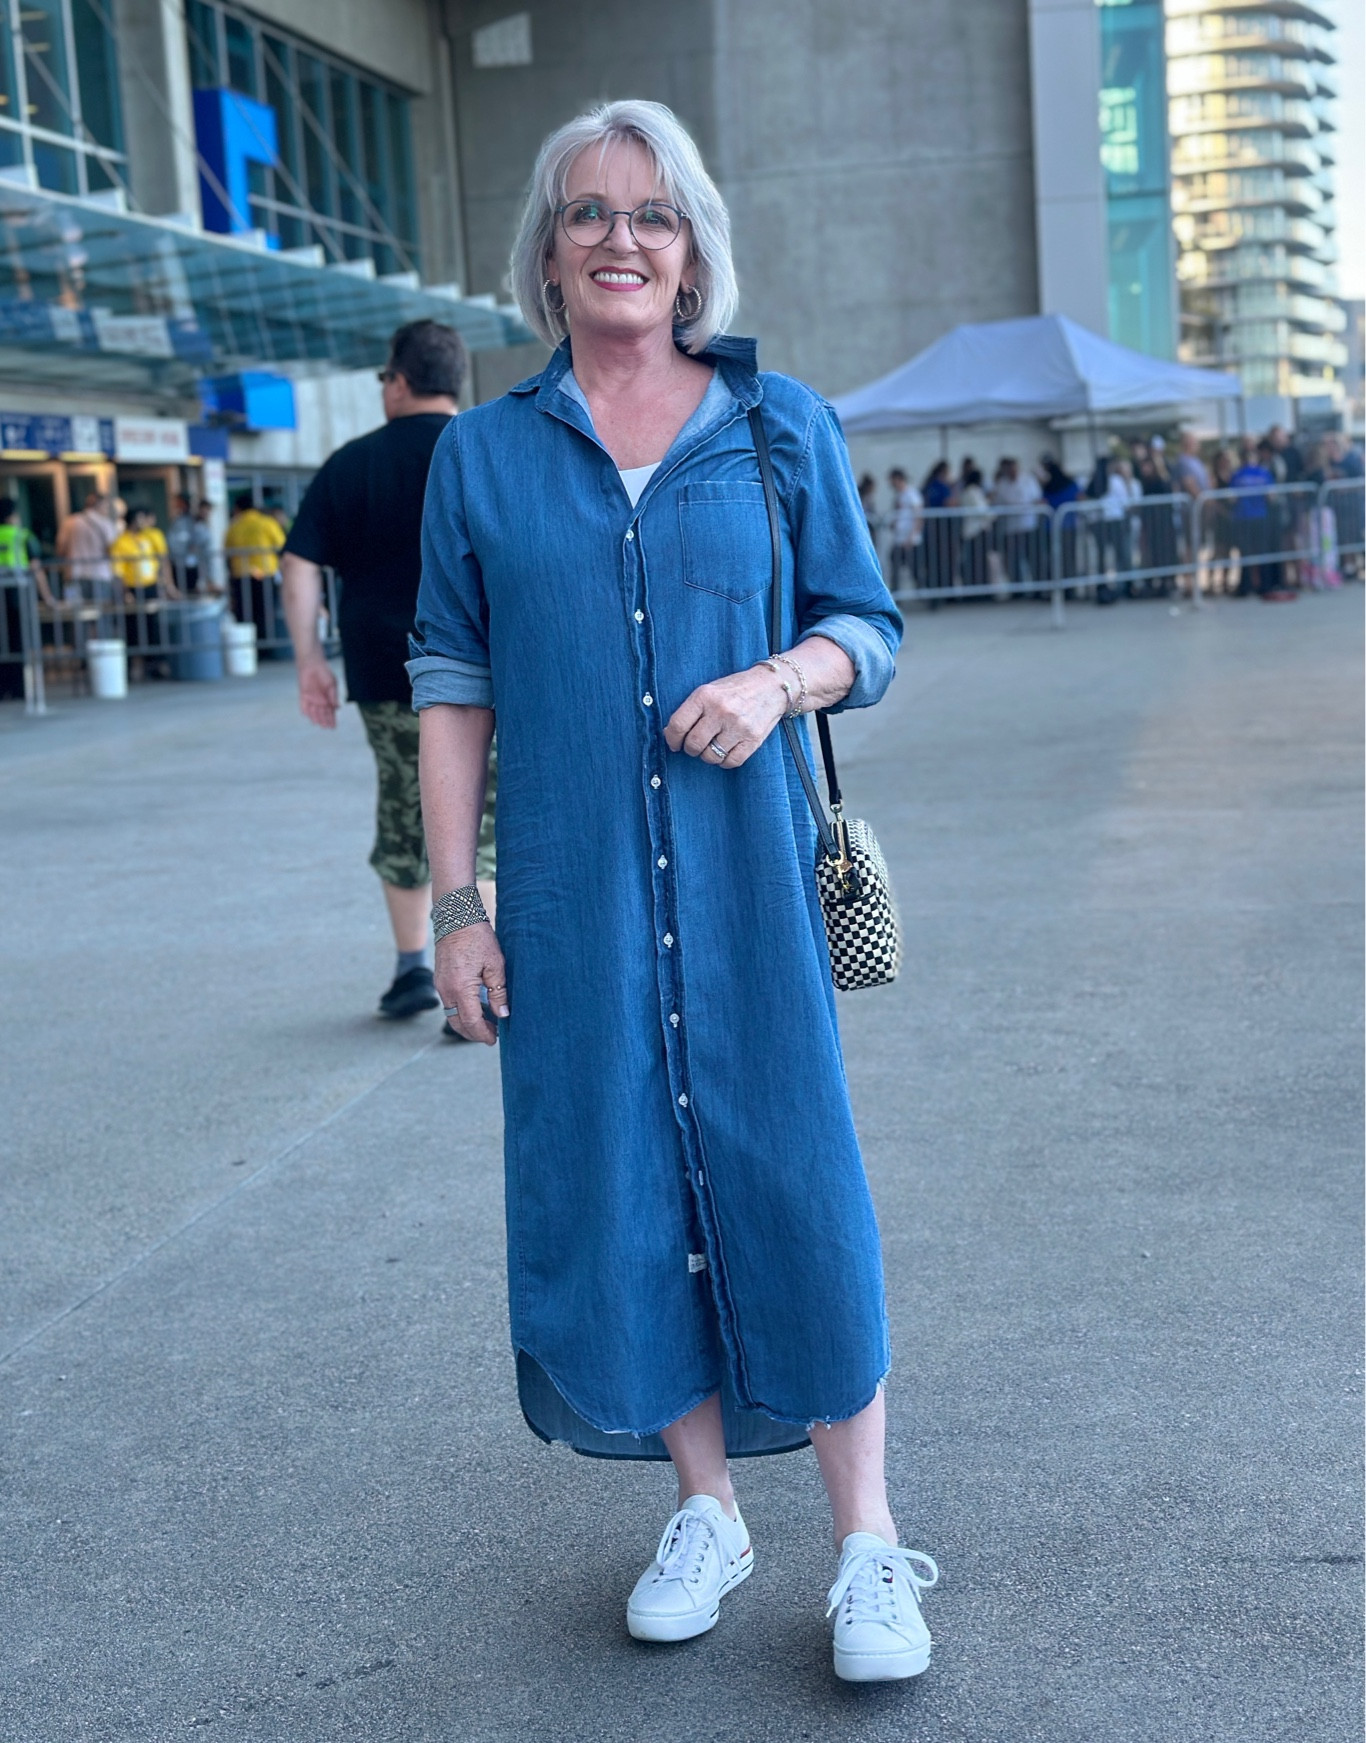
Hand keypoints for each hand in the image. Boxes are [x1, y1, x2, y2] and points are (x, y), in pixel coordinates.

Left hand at [297, 656, 338, 728]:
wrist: (313, 664)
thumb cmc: (324, 673)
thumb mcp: (332, 685)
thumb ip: (333, 696)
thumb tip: (337, 707)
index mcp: (328, 699)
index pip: (331, 712)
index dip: (332, 719)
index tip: (333, 727)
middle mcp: (320, 701)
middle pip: (322, 713)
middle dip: (324, 720)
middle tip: (326, 727)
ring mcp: (311, 698)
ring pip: (313, 711)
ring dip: (315, 717)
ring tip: (318, 724)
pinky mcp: (303, 695)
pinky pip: (303, 705)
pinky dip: (304, 710)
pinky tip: (306, 715)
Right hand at [435, 922, 507, 1044]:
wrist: (456, 918)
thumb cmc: (479, 938)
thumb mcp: (496, 965)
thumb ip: (498, 992)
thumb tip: (502, 1015)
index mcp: (461, 988)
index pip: (471, 1022)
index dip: (483, 1034)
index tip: (495, 1039)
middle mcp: (446, 990)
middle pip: (458, 1023)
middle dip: (474, 1034)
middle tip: (491, 1036)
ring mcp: (440, 986)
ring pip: (451, 1015)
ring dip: (466, 1024)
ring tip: (485, 1025)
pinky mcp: (440, 980)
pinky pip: (449, 1004)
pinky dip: (461, 1012)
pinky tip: (476, 1009)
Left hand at [664, 664, 787, 768]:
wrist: (772, 686)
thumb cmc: (736, 689)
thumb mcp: (710, 690)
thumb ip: (691, 710)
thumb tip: (670, 733)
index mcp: (705, 696)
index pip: (678, 725)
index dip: (672, 739)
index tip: (675, 744)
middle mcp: (721, 711)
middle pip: (693, 744)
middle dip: (691, 749)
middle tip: (696, 746)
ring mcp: (738, 726)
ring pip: (711, 756)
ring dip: (708, 756)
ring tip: (713, 746)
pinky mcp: (753, 739)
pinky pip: (731, 762)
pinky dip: (724, 761)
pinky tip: (726, 751)